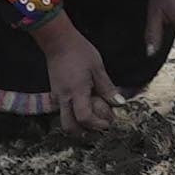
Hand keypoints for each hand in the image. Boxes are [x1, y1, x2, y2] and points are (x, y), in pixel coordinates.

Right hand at [27, 4, 126, 132]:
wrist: (58, 41)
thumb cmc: (80, 51)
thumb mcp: (98, 67)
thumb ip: (107, 87)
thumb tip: (119, 104)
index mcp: (77, 91)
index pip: (84, 118)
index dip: (97, 124)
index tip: (108, 122)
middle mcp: (64, 98)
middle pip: (69, 127)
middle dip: (83, 133)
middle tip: (98, 129)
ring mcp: (57, 97)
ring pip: (64, 120)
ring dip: (78, 125)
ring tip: (93, 118)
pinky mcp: (55, 93)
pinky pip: (63, 110)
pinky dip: (73, 114)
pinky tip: (84, 106)